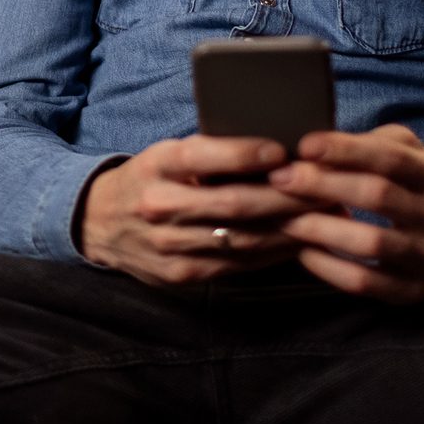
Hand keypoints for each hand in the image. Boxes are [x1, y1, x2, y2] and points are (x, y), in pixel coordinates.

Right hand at [78, 135, 321, 285]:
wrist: (97, 223)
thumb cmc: (148, 178)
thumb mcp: (165, 154)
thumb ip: (209, 154)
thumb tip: (275, 149)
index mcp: (155, 166)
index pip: (200, 155)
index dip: (243, 153)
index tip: (283, 149)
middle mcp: (159, 206)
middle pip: (232, 203)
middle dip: (285, 195)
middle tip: (326, 186)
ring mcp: (170, 246)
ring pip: (242, 238)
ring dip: (289, 227)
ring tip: (325, 215)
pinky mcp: (181, 274)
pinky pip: (237, 263)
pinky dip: (272, 251)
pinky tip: (298, 240)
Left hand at [270, 124, 423, 304]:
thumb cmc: (416, 186)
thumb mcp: (410, 155)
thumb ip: (373, 144)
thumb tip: (316, 145)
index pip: (392, 158)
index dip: (346, 149)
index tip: (304, 145)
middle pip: (378, 196)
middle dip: (323, 185)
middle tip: (282, 179)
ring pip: (371, 243)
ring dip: (321, 229)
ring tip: (285, 217)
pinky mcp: (415, 291)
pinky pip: (366, 283)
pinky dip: (329, 268)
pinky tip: (303, 252)